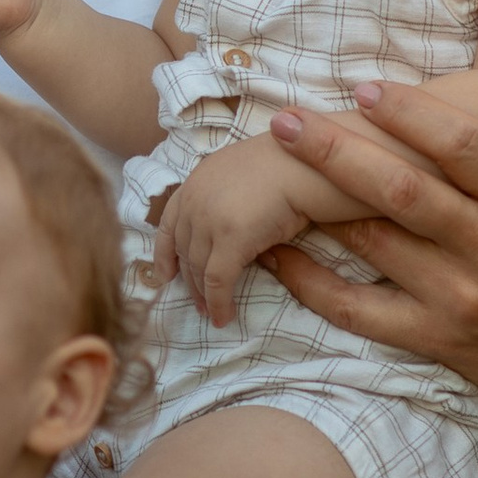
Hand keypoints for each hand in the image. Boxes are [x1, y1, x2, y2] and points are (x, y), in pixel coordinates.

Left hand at [152, 141, 303, 327]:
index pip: (169, 222)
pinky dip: (218, 302)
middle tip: (197, 303)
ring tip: (211, 314)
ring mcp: (209, 217)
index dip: (164, 252)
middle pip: (185, 250)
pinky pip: (218, 280)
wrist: (314, 160)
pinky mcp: (230, 237)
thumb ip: (228, 200)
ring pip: (198, 268)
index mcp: (199, 180)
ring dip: (203, 296)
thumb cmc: (294, 165)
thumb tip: (230, 232)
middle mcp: (196, 197)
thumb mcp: (247, 177)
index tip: (164, 275)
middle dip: (189, 280)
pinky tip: (224, 317)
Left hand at [261, 86, 477, 465]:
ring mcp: (466, 299)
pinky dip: (312, 282)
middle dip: (340, 154)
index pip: (470, 148)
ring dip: (317, 208)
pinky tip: (276, 253)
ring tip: (268, 172)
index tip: (365, 87)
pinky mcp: (441, 340)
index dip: (414, 116)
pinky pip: (360, 310)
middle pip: (407, 192)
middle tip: (287, 122)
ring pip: (377, 245)